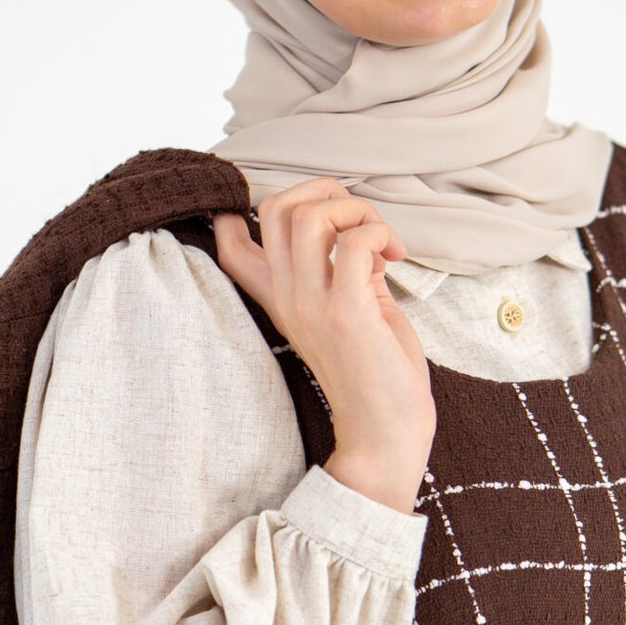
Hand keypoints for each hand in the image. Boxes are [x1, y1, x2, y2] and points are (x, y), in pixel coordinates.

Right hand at [214, 179, 435, 513]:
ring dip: (357, 211)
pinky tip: (395, 256)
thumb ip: (340, 266)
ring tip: (381, 240)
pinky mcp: (346, 313)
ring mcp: (312, 305)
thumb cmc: (375, 372)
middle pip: (275, 207)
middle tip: (362, 223)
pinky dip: (380, 234)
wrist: (385, 432)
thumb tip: (353, 222)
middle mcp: (287, 298)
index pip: (230, 243)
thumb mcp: (346, 309)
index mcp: (279, 299)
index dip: (251, 206)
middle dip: (327, 192)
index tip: (308, 209)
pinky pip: (354, 242)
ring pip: (311, 215)